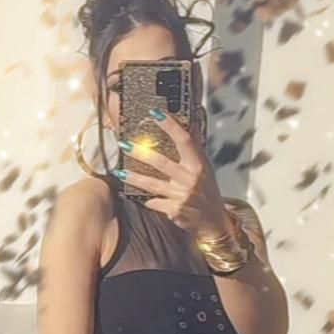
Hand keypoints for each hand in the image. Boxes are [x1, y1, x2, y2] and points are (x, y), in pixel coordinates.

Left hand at [119, 107, 229, 238]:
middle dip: (141, 153)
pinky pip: (153, 202)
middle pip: (161, 162)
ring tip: (119, 171)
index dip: (170, 126)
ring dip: (134, 177)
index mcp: (198, 164)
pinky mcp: (173, 210)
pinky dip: (144, 198)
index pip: (184, 140)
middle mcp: (190, 179)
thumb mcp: (205, 167)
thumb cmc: (207, 189)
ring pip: (152, 184)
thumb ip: (195, 147)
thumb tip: (191, 122)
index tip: (156, 114)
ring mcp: (181, 196)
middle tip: (124, 145)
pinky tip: (131, 193)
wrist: (213, 219)